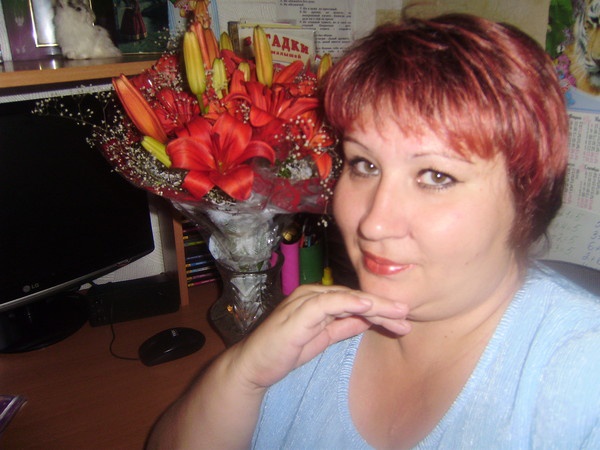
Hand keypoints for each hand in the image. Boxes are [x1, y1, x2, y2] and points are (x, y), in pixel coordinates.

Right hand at [230, 284, 410, 390]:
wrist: (254, 365)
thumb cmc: (285, 350)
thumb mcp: (322, 337)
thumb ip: (343, 326)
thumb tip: (369, 320)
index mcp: (318, 299)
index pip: (355, 300)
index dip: (380, 309)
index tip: (402, 320)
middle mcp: (312, 294)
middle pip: (354, 296)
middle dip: (383, 306)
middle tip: (407, 314)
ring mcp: (304, 300)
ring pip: (346, 297)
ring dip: (374, 305)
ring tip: (398, 313)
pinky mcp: (298, 311)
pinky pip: (327, 302)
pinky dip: (349, 302)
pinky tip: (368, 306)